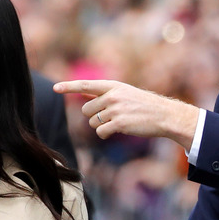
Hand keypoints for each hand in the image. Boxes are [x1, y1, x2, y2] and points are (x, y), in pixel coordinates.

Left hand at [54, 79, 198, 150]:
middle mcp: (112, 96)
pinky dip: (107, 134)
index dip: (68, 86)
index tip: (55, 88)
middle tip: (111, 116)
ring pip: (93, 122)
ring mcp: (115, 109)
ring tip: (119, 122)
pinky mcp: (119, 123)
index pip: (85, 85)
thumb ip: (105, 94)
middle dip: (95, 116)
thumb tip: (86, 97)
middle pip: (86, 110)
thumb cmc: (144, 105)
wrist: (164, 115)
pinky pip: (101, 132)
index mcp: (112, 86)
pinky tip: (119, 130)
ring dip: (102, 126)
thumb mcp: (125, 93)